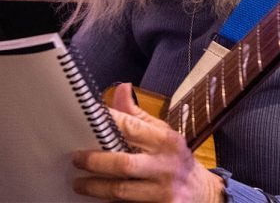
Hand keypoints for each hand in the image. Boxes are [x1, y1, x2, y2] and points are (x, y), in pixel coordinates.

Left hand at [72, 83, 224, 201]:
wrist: (204, 194)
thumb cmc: (177, 160)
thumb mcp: (164, 135)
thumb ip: (138, 116)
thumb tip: (121, 88)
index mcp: (167, 141)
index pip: (131, 127)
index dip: (106, 123)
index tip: (86, 120)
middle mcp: (167, 166)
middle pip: (123, 164)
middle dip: (95, 161)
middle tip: (76, 159)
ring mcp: (164, 192)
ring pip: (121, 191)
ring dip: (95, 187)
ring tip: (79, 183)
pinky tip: (97, 199)